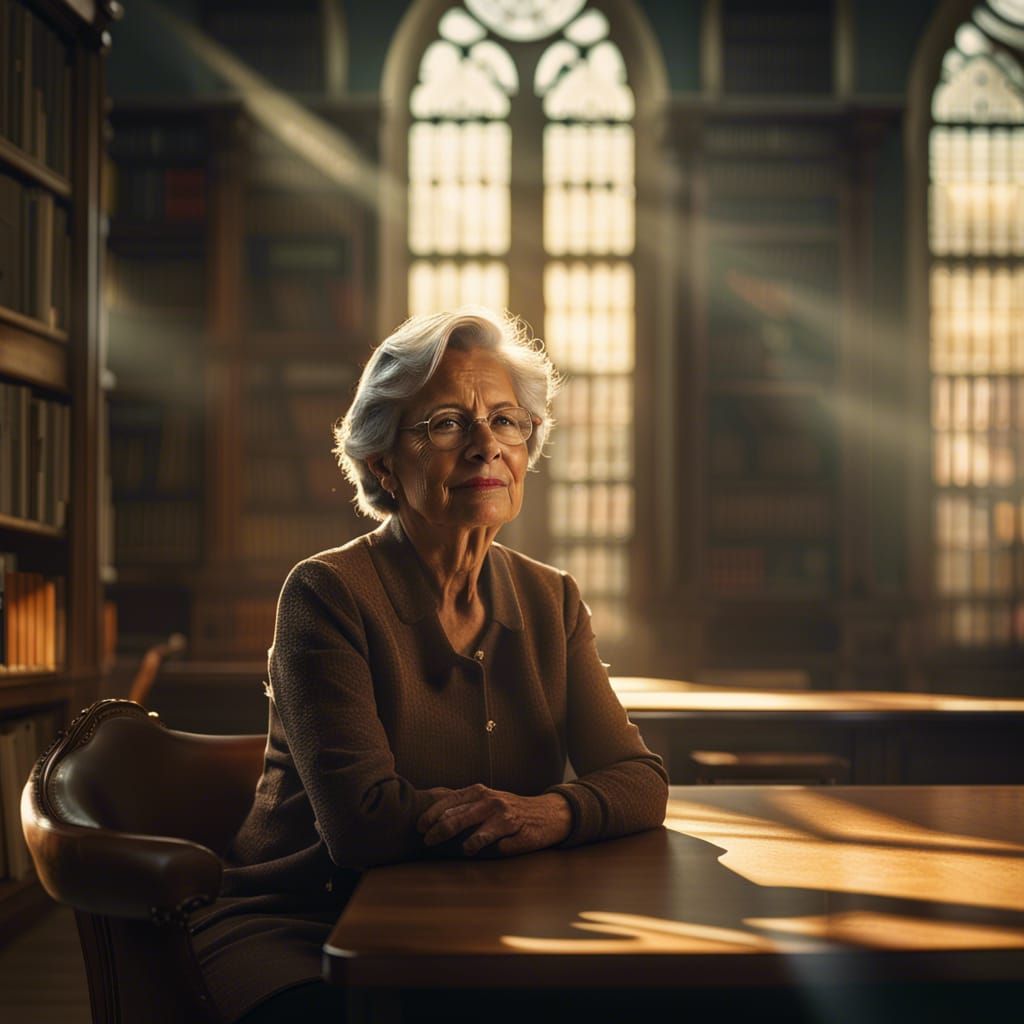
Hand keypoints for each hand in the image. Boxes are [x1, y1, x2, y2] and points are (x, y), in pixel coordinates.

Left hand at [417, 784, 571, 856]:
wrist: (545, 813)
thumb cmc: (507, 811)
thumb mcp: (485, 802)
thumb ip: (463, 807)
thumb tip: (432, 820)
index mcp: (477, 792)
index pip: (448, 801)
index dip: (431, 814)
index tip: (419, 827)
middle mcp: (488, 799)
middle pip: (457, 815)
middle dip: (439, 830)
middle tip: (428, 842)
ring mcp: (501, 813)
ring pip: (474, 827)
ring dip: (462, 840)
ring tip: (457, 849)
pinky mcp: (514, 828)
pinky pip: (495, 840)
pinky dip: (484, 846)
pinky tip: (476, 849)